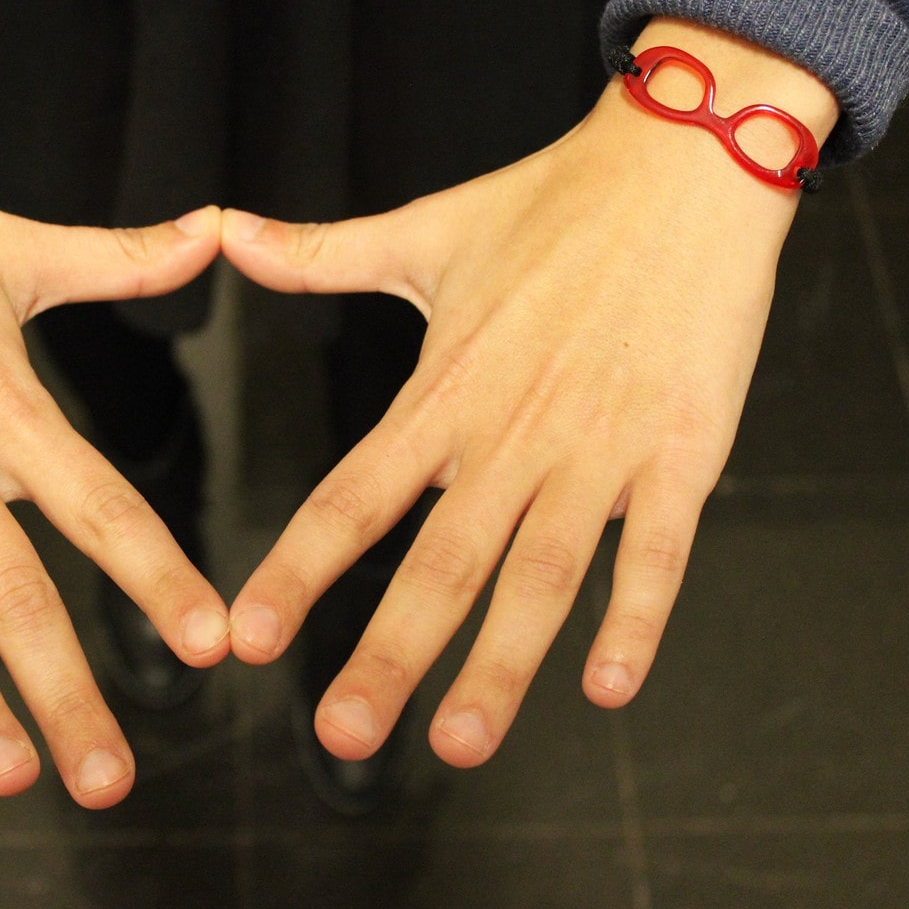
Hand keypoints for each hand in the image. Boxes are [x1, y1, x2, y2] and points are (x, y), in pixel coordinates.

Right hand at [0, 111, 229, 807]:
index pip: (103, 505)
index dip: (161, 578)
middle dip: (69, 690)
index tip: (210, 647)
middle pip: (19, 590)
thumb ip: (121, 259)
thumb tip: (218, 231)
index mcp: (5, 403)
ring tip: (7, 774)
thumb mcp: (16, 245)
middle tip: (109, 779)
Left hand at [222, 20, 838, 767]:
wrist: (684, 166)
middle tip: (340, 736)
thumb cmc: (549, 203)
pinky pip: (658, 552)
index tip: (247, 638)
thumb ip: (321, 253)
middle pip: (439, 561)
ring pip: (541, 574)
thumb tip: (223, 232)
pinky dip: (634, 619)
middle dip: (388, 655)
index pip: (352, 496)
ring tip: (459, 741)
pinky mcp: (683, 450)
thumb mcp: (424, 229)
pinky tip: (605, 688)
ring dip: (500, 664)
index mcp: (444, 388)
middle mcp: (512, 431)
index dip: (297, 571)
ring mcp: (600, 447)